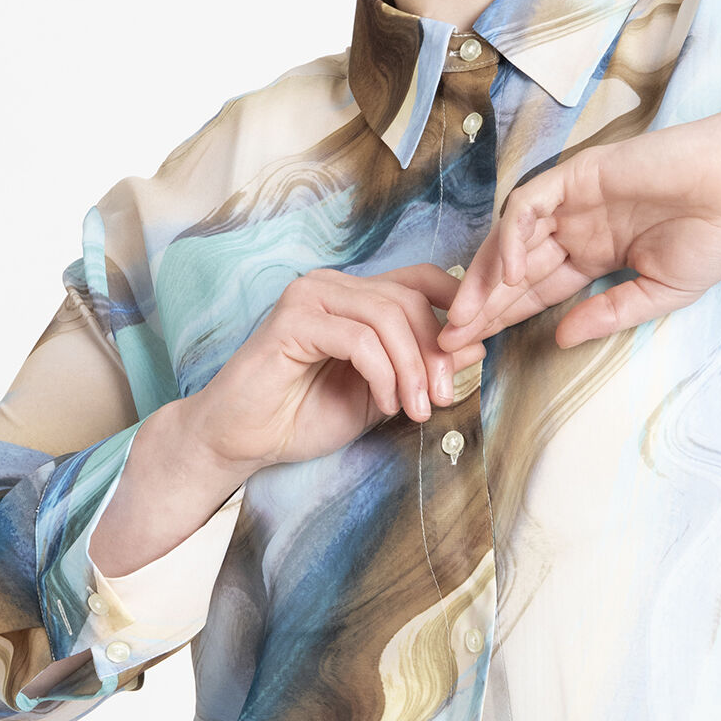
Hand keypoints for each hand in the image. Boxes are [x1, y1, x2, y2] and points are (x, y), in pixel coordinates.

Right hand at [185, 262, 486, 478]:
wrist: (243, 441)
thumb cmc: (305, 416)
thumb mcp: (383, 393)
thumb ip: (423, 368)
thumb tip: (477, 344)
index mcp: (354, 296)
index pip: (420, 279)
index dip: (456, 307)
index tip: (475, 350)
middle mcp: (332, 285)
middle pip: (409, 299)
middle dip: (436, 353)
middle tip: (442, 399)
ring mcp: (309, 297)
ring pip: (387, 316)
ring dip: (412, 368)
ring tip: (414, 409)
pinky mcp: (292, 321)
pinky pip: (358, 339)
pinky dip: (382, 374)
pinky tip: (383, 404)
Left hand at [436, 95, 720, 352]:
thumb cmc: (715, 234)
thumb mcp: (660, 292)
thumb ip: (608, 314)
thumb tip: (560, 339)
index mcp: (593, 255)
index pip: (534, 291)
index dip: (501, 320)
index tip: (470, 353)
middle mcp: (575, 227)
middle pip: (512, 270)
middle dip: (478, 307)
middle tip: (447, 343)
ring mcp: (573, 199)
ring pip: (510, 238)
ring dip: (483, 277)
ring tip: (464, 318)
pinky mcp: (579, 174)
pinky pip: (531, 205)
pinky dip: (514, 237)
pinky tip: (508, 273)